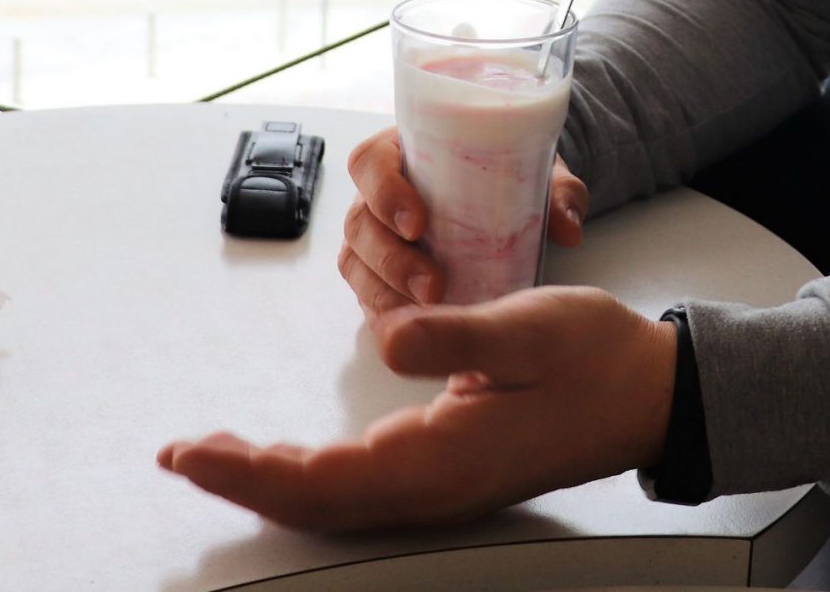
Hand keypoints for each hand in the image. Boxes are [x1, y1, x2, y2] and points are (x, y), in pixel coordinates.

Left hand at [157, 286, 675, 530]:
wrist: (651, 392)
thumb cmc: (596, 359)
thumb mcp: (530, 328)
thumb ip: (457, 335)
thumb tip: (390, 336)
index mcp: (443, 460)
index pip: (323, 480)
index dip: (249, 471)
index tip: (190, 454)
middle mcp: (434, 485)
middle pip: (316, 502)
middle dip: (241, 481)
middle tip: (178, 455)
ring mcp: (441, 483)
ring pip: (335, 498)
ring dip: (268, 479)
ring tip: (211, 456)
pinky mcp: (448, 469)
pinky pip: (359, 487)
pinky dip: (308, 475)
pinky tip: (286, 459)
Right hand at [338, 126, 587, 331]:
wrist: (510, 198)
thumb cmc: (510, 172)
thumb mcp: (538, 170)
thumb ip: (559, 191)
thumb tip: (569, 228)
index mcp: (403, 150)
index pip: (370, 161)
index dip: (383, 191)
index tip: (418, 223)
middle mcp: (379, 193)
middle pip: (359, 221)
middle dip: (390, 258)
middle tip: (433, 284)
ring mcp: (375, 236)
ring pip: (356, 263)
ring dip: (386, 292)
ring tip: (429, 313)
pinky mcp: (379, 274)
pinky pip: (366, 295)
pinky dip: (384, 314)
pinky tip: (412, 329)